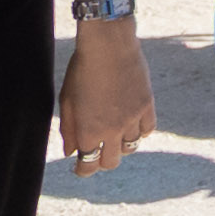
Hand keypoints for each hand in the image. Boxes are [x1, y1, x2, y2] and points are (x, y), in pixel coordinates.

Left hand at [57, 27, 156, 172]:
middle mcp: (113, 130)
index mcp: (89, 131)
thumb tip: (70, 152)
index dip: (83, 170)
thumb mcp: (66, 100)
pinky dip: (140, 132)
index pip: (88, 165)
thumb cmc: (82, 69)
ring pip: (131, 147)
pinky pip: (148, 130)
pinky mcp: (147, 105)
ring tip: (114, 137)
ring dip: (121, 147)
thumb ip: (68, 129)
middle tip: (97, 153)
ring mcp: (132, 118)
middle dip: (101, 162)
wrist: (109, 45)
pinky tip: (132, 125)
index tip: (80, 168)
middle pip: (111, 162)